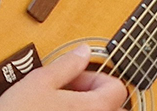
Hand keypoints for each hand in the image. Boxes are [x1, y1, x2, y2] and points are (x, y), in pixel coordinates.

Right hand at [0, 46, 127, 110]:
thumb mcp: (39, 82)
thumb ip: (67, 65)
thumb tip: (83, 51)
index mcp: (94, 108)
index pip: (117, 88)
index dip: (96, 76)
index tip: (74, 77)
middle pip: (111, 106)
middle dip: (92, 94)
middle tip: (66, 92)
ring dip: (83, 108)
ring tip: (57, 105)